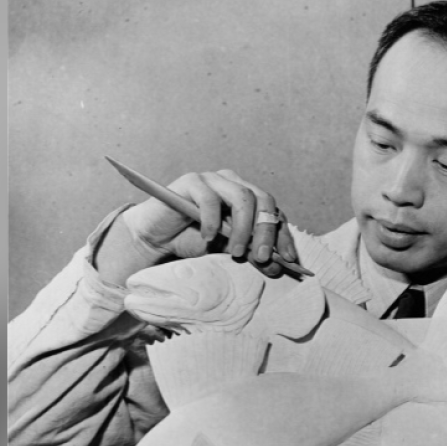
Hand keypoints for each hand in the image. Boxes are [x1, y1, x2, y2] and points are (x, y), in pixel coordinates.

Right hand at [121, 169, 296, 277]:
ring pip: (242, 197)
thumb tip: (277, 266)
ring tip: (236, 252)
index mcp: (249, 198)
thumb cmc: (194, 242)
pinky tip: (209, 239)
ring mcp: (214, 179)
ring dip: (243, 228)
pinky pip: (209, 198)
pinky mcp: (191, 181)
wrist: (158, 238)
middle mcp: (235, 184)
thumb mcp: (229, 250)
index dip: (283, 235)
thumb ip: (252, 254)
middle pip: (263, 201)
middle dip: (266, 231)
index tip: (288, 259)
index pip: (274, 212)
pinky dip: (213, 221)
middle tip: (263, 257)